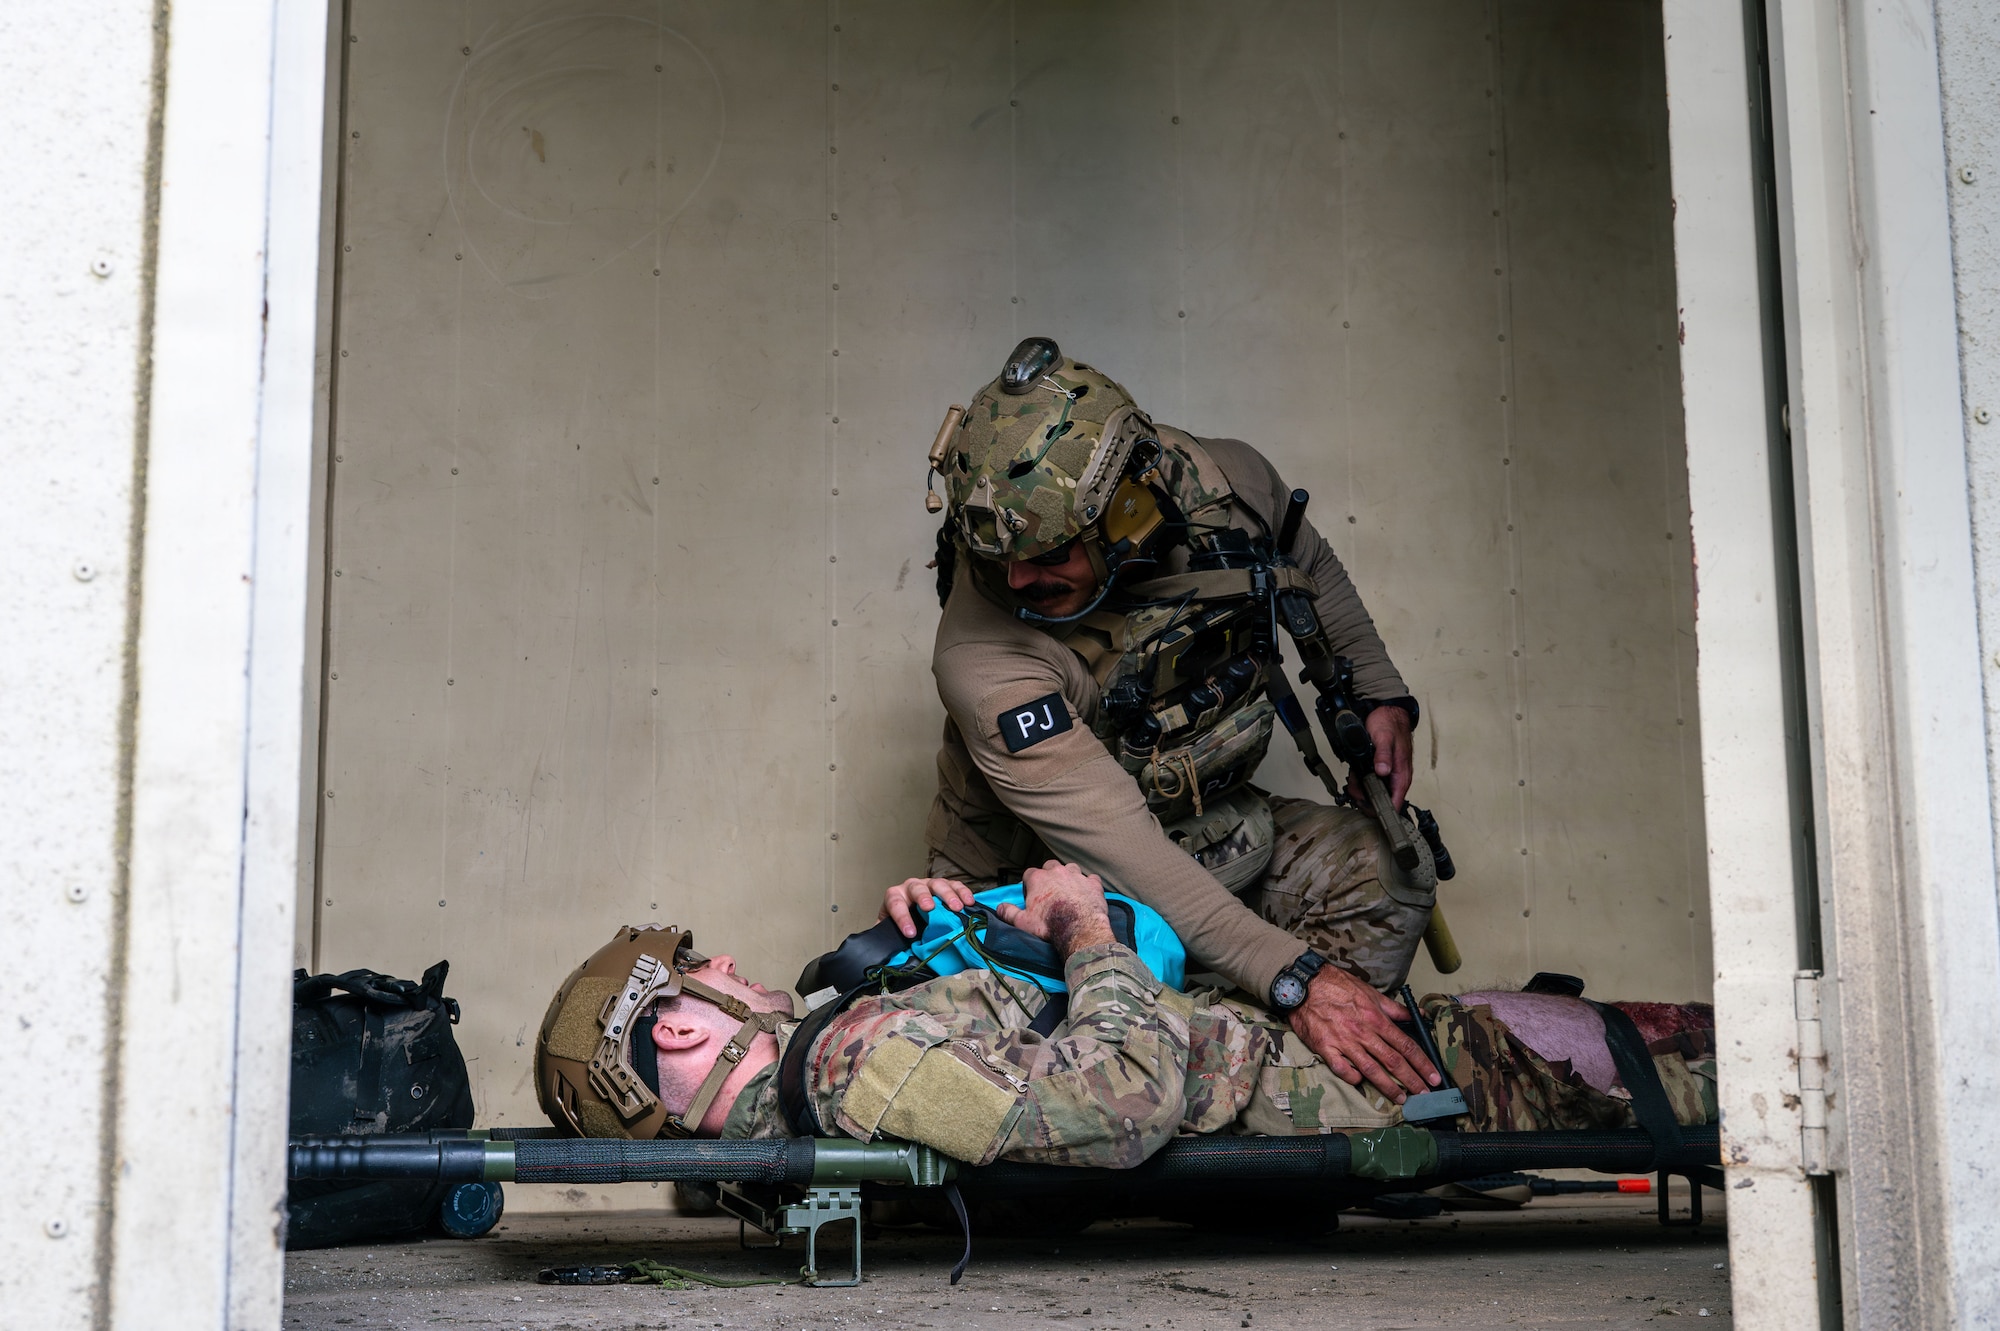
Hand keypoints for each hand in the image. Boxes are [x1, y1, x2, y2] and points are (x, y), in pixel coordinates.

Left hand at [879, 877, 975, 939]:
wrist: (914, 915)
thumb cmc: (904, 923)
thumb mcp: (892, 930)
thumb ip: (890, 939)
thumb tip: (890, 955)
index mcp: (895, 897)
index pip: (896, 904)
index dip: (902, 918)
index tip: (910, 933)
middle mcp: (911, 887)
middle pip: (917, 888)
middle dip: (923, 897)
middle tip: (930, 908)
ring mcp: (930, 885)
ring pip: (938, 884)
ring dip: (948, 895)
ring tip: (957, 907)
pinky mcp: (945, 886)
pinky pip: (955, 885)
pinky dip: (962, 892)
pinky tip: (969, 902)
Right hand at [996, 860, 1114, 955]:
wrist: (1079, 929)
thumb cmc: (1049, 925)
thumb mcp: (1023, 922)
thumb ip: (1009, 913)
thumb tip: (999, 908)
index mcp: (1038, 879)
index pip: (1029, 874)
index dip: (1029, 884)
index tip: (1032, 896)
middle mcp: (1057, 872)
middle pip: (1050, 866)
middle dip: (1049, 875)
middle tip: (1050, 891)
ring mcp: (1077, 875)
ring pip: (1071, 868)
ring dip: (1069, 876)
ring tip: (1069, 890)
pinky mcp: (1093, 883)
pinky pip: (1091, 878)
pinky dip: (1089, 884)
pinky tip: (1087, 893)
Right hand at [1287, 966, 1439, 1101]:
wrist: (1305, 984)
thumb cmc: (1338, 986)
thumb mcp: (1370, 992)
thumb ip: (1395, 1008)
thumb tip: (1418, 1015)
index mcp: (1376, 1018)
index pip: (1406, 1045)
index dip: (1422, 1063)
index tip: (1433, 1075)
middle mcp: (1363, 1033)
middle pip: (1393, 1061)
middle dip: (1412, 1080)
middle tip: (1425, 1094)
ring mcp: (1344, 1042)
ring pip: (1371, 1070)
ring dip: (1388, 1086)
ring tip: (1401, 1098)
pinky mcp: (1325, 1048)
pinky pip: (1341, 1069)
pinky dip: (1352, 1078)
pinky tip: (1359, 1083)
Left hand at [1345, 705, 1413, 808]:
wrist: (1387, 711)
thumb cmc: (1390, 724)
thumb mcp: (1384, 738)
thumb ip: (1384, 755)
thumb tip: (1383, 771)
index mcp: (1401, 774)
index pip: (1395, 802)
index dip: (1382, 810)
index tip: (1368, 810)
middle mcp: (1395, 777)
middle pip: (1382, 800)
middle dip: (1366, 800)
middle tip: (1354, 791)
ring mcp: (1386, 774)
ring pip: (1373, 792)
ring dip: (1360, 790)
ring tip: (1352, 781)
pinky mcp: (1378, 769)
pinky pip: (1368, 781)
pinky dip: (1359, 781)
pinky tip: (1353, 776)